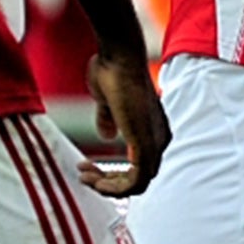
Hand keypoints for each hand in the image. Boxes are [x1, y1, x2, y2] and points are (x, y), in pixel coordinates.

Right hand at [78, 46, 169, 195]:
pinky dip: (114, 186)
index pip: (140, 168)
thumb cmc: (112, 72)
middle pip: (139, 180)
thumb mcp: (108, 102)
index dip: (113, 175)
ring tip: (85, 176)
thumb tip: (107, 134)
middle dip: (108, 183)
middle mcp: (160, 139)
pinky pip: (136, 180)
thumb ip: (108, 119)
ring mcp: (155, 142)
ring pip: (138, 185)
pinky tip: (93, 177)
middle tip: (84, 175)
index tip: (87, 168)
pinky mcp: (145, 142)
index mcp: (153, 131)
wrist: (119, 57)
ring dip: (108, 187)